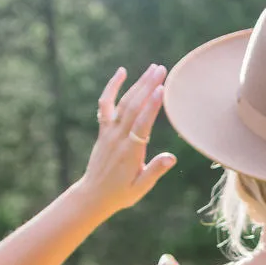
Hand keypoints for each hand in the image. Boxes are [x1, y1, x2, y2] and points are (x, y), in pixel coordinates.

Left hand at [79, 63, 176, 214]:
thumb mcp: (141, 187)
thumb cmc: (121, 193)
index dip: (152, 106)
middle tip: (161, 69)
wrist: (94, 195)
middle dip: (147, 86)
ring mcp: (109, 132)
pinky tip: (121, 72)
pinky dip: (112, 87)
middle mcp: (118, 138)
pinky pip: (106, 104)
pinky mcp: (104, 130)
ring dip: (138, 84)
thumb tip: (171, 158)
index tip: (161, 89)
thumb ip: (155, 170)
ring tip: (152, 69)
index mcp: (130, 152)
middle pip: (133, 107)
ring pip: (124, 103)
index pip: (142, 124)